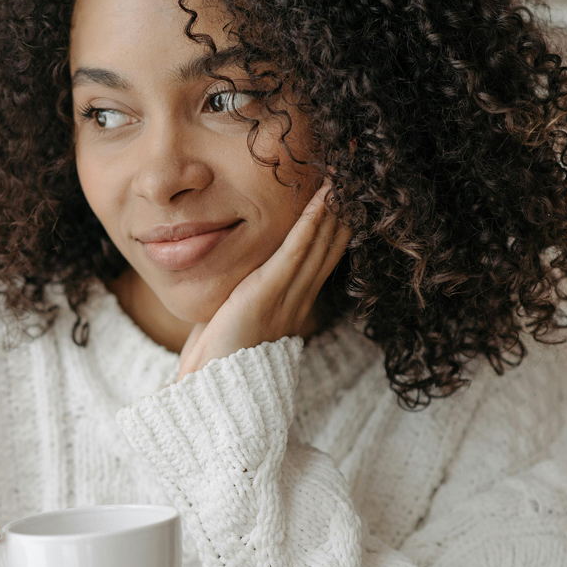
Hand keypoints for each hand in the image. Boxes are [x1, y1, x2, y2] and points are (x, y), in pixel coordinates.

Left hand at [177, 180, 350, 380]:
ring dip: (333, 204)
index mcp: (293, 306)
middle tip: (355, 170)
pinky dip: (310, 223)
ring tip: (344, 171)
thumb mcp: (231, 323)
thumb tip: (231, 286)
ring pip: (319, 243)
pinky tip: (324, 198)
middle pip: (329, 244)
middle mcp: (297, 300)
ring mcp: (285, 297)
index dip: (336, 224)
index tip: (345, 193)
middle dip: (343, 206)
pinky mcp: (266, 294)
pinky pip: (295, 253)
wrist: (211, 395)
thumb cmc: (215, 365)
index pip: (322, 257)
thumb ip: (239, 300)